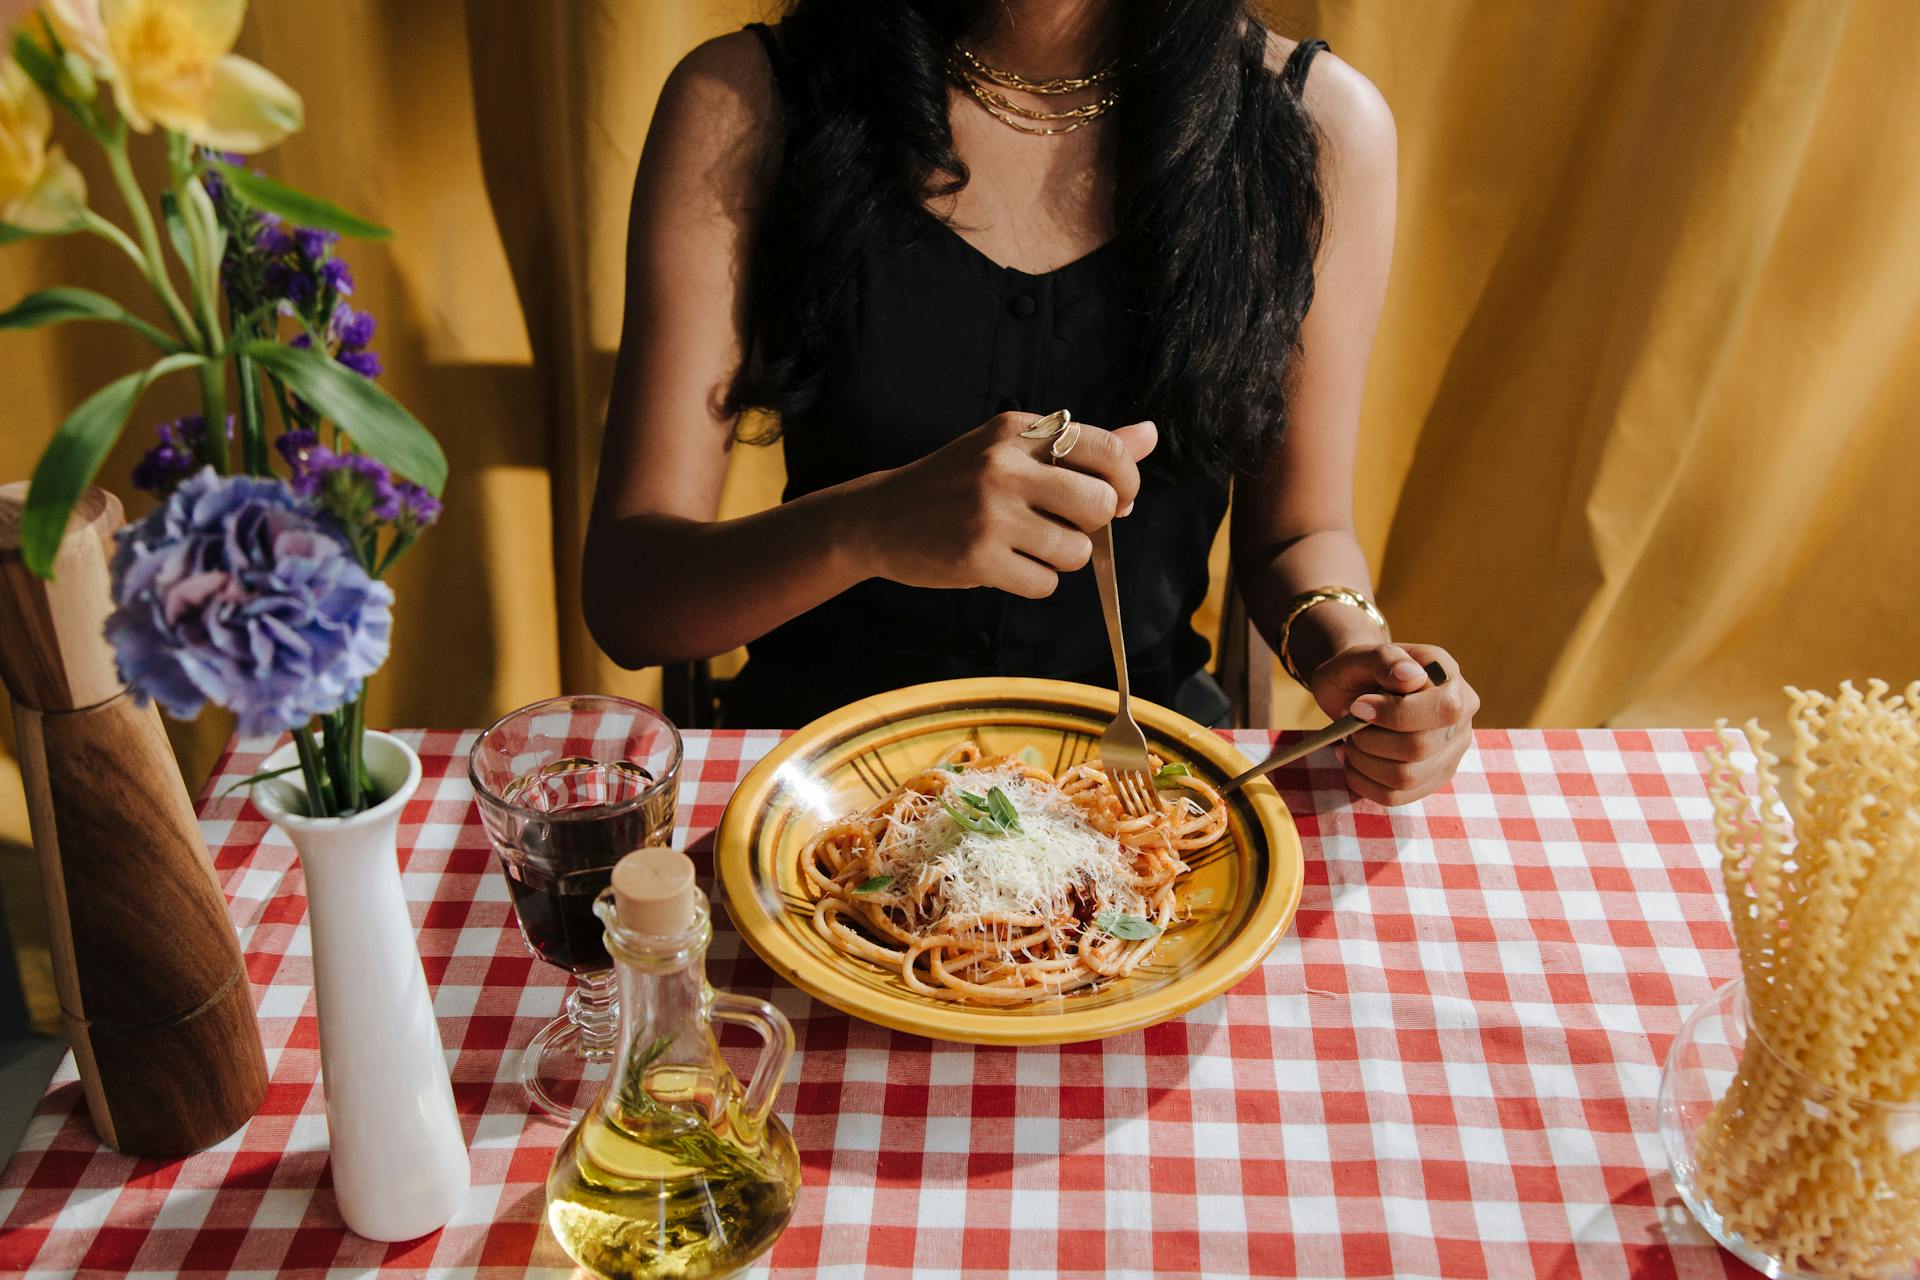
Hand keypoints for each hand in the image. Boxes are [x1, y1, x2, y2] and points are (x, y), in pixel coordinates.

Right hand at [853, 412, 1158, 597]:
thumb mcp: (1010, 450)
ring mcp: (990, 513)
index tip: (1116, 499)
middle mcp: (1004, 465)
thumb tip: (1150, 434)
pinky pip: (1045, 584)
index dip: (1126, 482)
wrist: (880, 517)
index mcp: (1018, 431)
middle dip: (1092, 525)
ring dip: (1061, 559)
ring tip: (1025, 546)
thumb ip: (1082, 448)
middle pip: (1101, 504)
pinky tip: (1004, 564)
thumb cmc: (956, 484)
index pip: (1107, 450)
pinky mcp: (977, 557)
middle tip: (1062, 525)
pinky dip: (1033, 582)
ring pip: (1075, 551)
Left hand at [1308, 642, 1478, 805]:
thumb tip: (1411, 676)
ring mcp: (1449, 755)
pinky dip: (1362, 781)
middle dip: (1370, 739)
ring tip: (1349, 742)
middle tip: (1350, 723)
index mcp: (1451, 682)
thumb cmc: (1360, 671)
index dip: (1395, 714)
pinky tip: (1351, 761)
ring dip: (1363, 762)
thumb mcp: (1363, 655)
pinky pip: (1395, 797)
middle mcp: (1460, 721)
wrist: (1355, 690)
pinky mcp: (1430, 780)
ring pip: (1405, 778)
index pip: (1443, 711)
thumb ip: (1386, 658)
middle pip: (1419, 748)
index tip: (1357, 706)